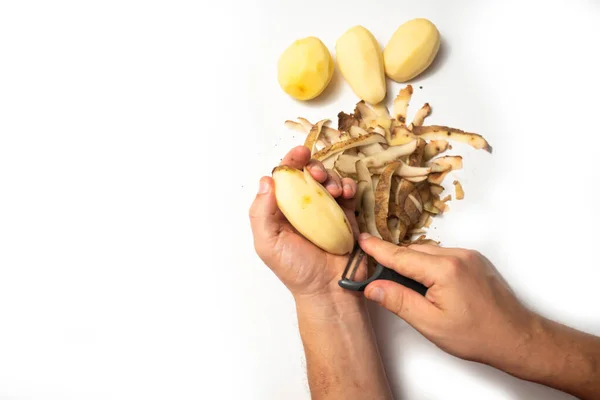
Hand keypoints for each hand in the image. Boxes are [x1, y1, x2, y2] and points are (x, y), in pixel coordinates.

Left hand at [249, 146, 358, 297]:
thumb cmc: (296, 270)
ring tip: (335, 190)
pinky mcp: (345, 214)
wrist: (330, 290)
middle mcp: (302, 207)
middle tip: (318, 175)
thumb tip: (265, 181)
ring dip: (331, 176)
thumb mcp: (268, 244)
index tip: (299, 154)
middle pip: (306, 174)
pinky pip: (347, 192)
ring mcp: (324, 210)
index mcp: (280, 211)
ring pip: (328, 179)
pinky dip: (348, 186)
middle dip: (313, 167)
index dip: (290, 162)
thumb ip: (261, 213)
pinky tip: (346, 194)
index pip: (282, 179)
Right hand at [359, 234, 534, 366]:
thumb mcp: (430, 323)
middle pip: (414, 252)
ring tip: (410, 289)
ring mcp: (468, 256)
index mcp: (444, 269)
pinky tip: (430, 285)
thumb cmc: (477, 335)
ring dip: (414, 265)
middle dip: (395, 261)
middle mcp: (457, 255)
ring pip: (428, 252)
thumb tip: (373, 287)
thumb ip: (399, 301)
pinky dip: (430, 266)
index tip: (361, 240)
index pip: (401, 256)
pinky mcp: (475, 260)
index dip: (378, 249)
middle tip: (378, 277)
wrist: (517, 338)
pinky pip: (443, 255)